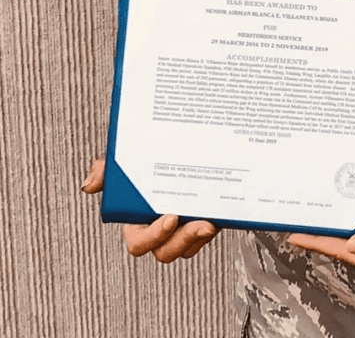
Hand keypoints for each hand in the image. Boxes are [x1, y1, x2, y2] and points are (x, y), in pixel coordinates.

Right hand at [81, 156, 217, 261]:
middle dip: (178, 241)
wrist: (191, 148)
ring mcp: (184, 225)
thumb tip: (89, 185)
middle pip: (164, 251)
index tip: (169, 217)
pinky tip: (221, 216)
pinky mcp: (206, 219)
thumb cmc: (152, 160)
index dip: (151, 236)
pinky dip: (213, 228)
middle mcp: (161, 227)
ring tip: (208, 224)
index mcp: (139, 218)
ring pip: (186, 247)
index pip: (138, 241)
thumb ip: (107, 170)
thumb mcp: (130, 160)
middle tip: (192, 223)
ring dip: (196, 239)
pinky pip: (207, 235)